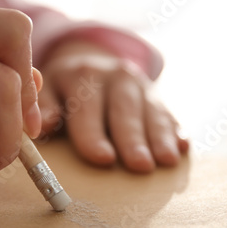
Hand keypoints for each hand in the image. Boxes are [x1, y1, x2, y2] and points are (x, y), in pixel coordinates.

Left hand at [38, 40, 187, 171]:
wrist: (92, 62)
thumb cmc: (64, 88)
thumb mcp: (49, 89)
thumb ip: (43, 105)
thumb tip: (43, 124)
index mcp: (83, 75)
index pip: (87, 107)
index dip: (94, 134)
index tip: (102, 158)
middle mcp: (115, 75)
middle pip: (124, 109)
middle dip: (132, 139)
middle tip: (140, 166)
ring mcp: (140, 84)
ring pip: (151, 111)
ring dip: (160, 137)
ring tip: (166, 161)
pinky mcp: (156, 95)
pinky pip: (169, 112)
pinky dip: (176, 130)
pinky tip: (183, 147)